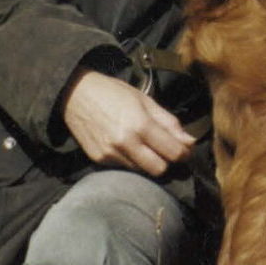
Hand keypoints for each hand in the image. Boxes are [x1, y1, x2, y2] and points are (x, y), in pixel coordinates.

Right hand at [60, 67, 193, 175]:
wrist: (75, 95)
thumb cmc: (113, 92)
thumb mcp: (145, 100)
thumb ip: (169, 122)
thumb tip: (190, 142)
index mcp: (140, 125)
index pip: (173, 153)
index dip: (185, 154)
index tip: (187, 150)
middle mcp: (125, 143)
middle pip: (159, 169)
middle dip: (167, 162)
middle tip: (167, 151)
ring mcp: (110, 154)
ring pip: (142, 172)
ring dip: (148, 163)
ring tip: (145, 146)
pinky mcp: (99, 161)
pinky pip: (124, 168)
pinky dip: (131, 162)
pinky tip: (127, 147)